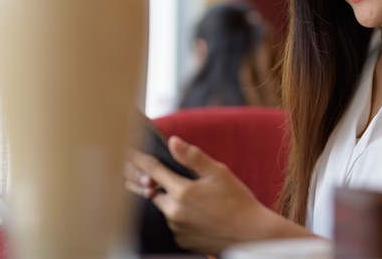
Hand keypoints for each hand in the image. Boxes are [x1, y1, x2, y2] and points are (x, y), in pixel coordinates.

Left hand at [124, 136, 283, 254]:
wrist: (251, 234)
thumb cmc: (238, 201)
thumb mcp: (218, 173)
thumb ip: (193, 157)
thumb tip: (174, 142)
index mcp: (183, 191)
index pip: (152, 171)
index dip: (140, 159)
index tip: (130, 152)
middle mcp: (175, 212)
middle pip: (153, 191)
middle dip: (152, 182)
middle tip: (153, 173)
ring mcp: (177, 228)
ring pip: (163, 207)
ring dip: (167, 199)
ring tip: (185, 193)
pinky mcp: (181, 240)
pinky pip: (172, 223)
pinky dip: (176, 214)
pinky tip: (193, 210)